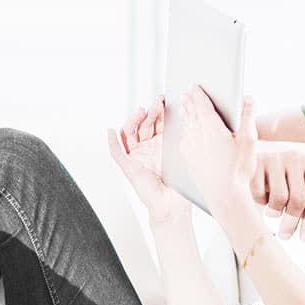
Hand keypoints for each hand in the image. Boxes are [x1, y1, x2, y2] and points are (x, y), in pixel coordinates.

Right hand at [107, 95, 190, 223]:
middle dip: (149, 112)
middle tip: (157, 103)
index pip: (157, 122)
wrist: (172, 205)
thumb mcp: (183, 156)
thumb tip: (193, 117)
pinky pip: (117, 152)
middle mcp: (147, 148)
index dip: (159, 110)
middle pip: (143, 124)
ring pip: (129, 133)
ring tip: (141, 111)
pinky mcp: (129, 167)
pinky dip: (112, 141)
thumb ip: (184, 139)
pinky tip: (111, 131)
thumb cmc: (180, 185)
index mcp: (160, 144)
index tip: (166, 99)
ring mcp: (137, 156)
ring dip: (133, 120)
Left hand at [179, 86, 257, 218]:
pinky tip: (187, 132)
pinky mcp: (188, 159)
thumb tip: (248, 98)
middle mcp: (196, 134)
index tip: (194, 86)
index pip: (200, 103)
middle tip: (186, 92)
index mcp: (211, 126)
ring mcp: (190, 147)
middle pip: (190, 112)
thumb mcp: (249, 140)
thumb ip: (248, 116)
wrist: (224, 195)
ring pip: (186, 125)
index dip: (198, 93)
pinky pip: (184, 139)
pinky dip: (185, 130)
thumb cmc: (238, 168)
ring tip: (185, 107)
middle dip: (189, 101)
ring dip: (185, 114)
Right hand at [252, 151, 304, 240]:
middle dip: (292, 222)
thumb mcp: (298, 188)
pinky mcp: (255, 163)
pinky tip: (262, 198)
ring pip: (279, 197)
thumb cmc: (281, 177)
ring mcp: (274, 159)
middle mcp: (294, 158)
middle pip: (298, 199)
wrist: (251, 157)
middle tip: (285, 235)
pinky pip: (259, 193)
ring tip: (273, 212)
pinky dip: (260, 202)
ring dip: (275, 212)